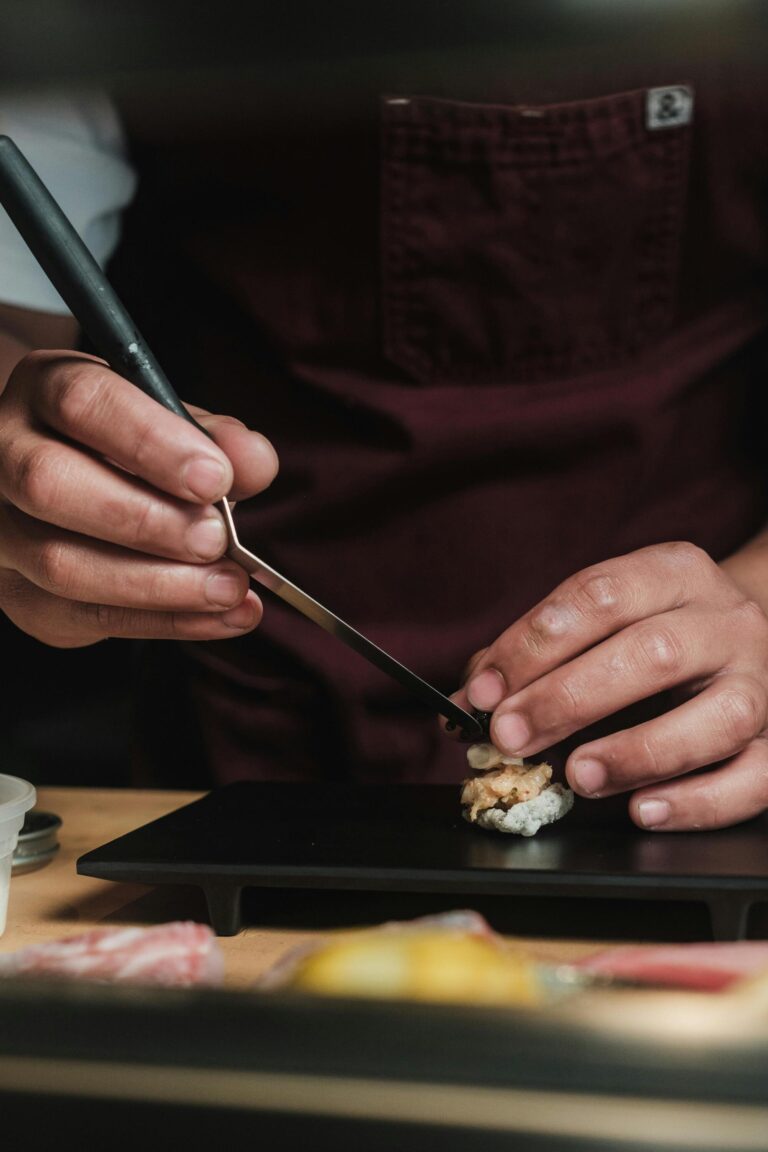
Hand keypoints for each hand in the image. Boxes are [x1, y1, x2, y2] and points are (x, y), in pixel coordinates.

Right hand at [0, 350, 277, 645]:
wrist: (80, 483)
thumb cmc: (131, 449)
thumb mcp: (175, 424)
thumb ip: (216, 438)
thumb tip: (252, 463)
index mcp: (45, 389)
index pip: (82, 402)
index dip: (151, 443)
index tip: (214, 478)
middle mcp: (5, 453)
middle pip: (50, 485)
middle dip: (146, 520)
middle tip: (216, 540)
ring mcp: (0, 531)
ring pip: (59, 564)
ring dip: (159, 584)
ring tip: (229, 587)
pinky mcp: (18, 593)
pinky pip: (82, 617)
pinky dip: (164, 622)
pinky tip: (220, 616)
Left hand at [452, 542, 767, 830]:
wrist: (756, 638)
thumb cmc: (655, 634)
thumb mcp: (603, 619)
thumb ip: (536, 654)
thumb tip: (471, 702)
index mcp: (675, 573)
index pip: (599, 595)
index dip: (533, 644)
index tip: (486, 689)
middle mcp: (727, 622)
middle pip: (651, 652)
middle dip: (568, 698)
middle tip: (511, 737)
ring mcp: (762, 682)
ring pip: (718, 716)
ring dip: (638, 750)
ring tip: (578, 775)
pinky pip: (753, 778)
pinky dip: (698, 801)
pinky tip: (644, 810)